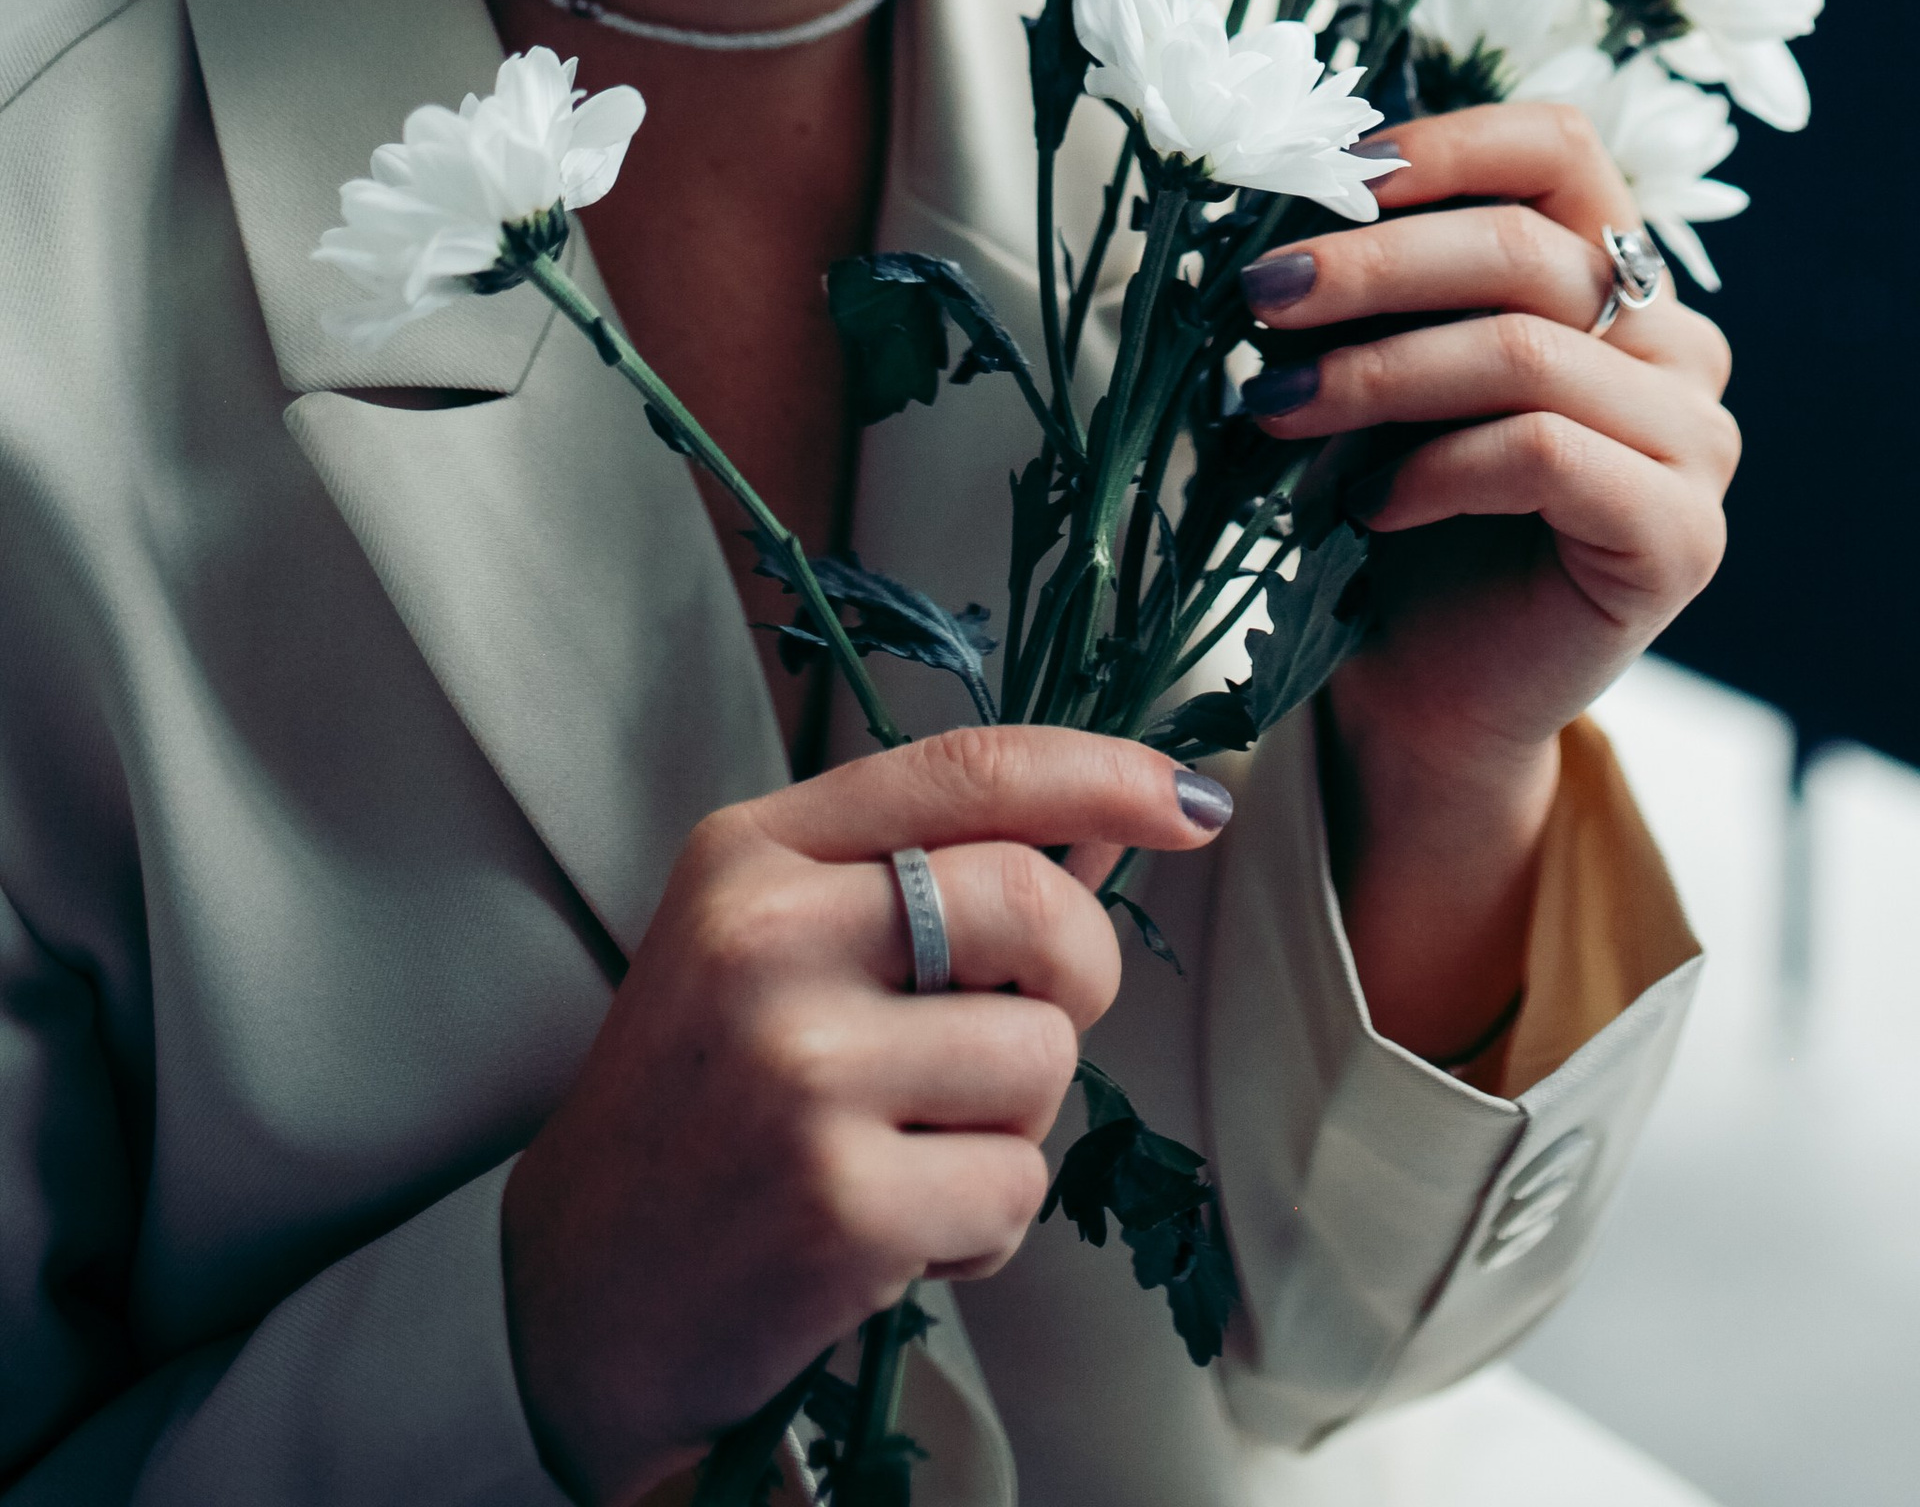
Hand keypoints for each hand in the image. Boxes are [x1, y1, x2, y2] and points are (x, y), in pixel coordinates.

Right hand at [500, 728, 1231, 1506]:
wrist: (580, 1296)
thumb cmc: (701, 1105)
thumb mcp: (771, 944)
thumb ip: (921, 875)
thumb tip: (1110, 826)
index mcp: (751, 854)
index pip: (967, 771)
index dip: (1103, 772)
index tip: (1191, 797)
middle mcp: (768, 943)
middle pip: (1034, 905)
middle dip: (1077, 972)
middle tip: (1025, 1026)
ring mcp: (801, 1073)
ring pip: (1042, 1058)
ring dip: (1012, 1121)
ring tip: (909, 1148)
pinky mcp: (839, 1202)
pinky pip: (1015, 1184)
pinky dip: (984, 1222)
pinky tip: (896, 1228)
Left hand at [1237, 103, 1736, 1054]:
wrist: (1426, 696)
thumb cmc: (1400, 513)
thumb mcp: (1385, 368)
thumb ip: (1376, 283)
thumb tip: (1289, 190)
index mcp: (1618, 276)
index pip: (1561, 148)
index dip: (1447, 142)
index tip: (1333, 173)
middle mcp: (1678, 346)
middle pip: (1529, 251)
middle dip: (1373, 264)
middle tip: (1258, 294)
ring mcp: (1695, 443)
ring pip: (1527, 352)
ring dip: (1377, 373)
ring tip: (1275, 406)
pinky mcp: (1679, 535)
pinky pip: (1543, 455)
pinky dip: (1435, 467)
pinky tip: (1367, 503)